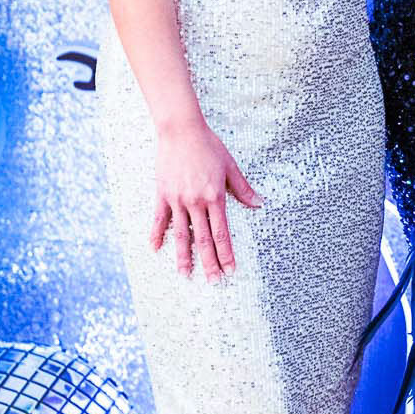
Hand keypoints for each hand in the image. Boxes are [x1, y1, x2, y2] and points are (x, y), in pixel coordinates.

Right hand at [151, 117, 262, 280]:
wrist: (181, 130)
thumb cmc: (208, 146)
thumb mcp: (230, 166)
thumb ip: (243, 189)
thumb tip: (259, 204)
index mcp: (214, 197)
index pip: (221, 233)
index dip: (226, 253)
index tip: (230, 270)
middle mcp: (196, 202)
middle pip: (203, 240)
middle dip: (209, 263)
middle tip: (213, 282)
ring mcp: (177, 200)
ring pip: (181, 235)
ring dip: (184, 257)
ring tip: (185, 275)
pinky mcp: (163, 194)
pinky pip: (159, 219)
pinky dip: (157, 235)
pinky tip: (155, 249)